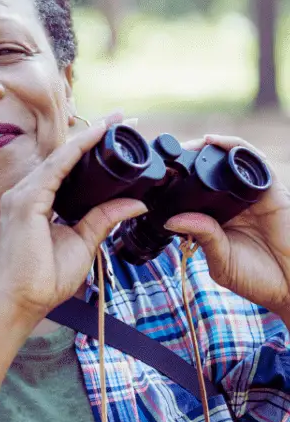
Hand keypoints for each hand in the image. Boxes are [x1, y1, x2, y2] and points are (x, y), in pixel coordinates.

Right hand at [0, 115, 146, 322]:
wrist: (22, 302)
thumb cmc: (45, 278)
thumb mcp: (84, 242)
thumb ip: (103, 218)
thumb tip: (135, 202)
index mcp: (35, 201)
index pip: (65, 167)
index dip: (89, 147)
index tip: (115, 132)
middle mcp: (25, 192)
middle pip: (63, 156)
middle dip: (93, 135)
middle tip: (121, 118)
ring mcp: (21, 195)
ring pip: (59, 157)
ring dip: (87, 137)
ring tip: (114, 123)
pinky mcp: (25, 202)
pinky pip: (55, 169)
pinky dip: (75, 151)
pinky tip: (94, 138)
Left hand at [165, 134, 289, 319]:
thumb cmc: (257, 279)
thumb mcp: (221, 260)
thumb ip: (202, 236)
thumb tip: (171, 219)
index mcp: (215, 217)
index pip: (191, 191)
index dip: (173, 180)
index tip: (152, 175)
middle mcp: (231, 201)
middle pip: (206, 170)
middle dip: (185, 158)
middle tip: (164, 155)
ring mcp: (250, 193)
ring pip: (226, 159)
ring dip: (204, 148)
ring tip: (184, 147)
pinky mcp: (270, 188)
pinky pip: (250, 159)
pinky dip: (232, 146)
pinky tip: (213, 142)